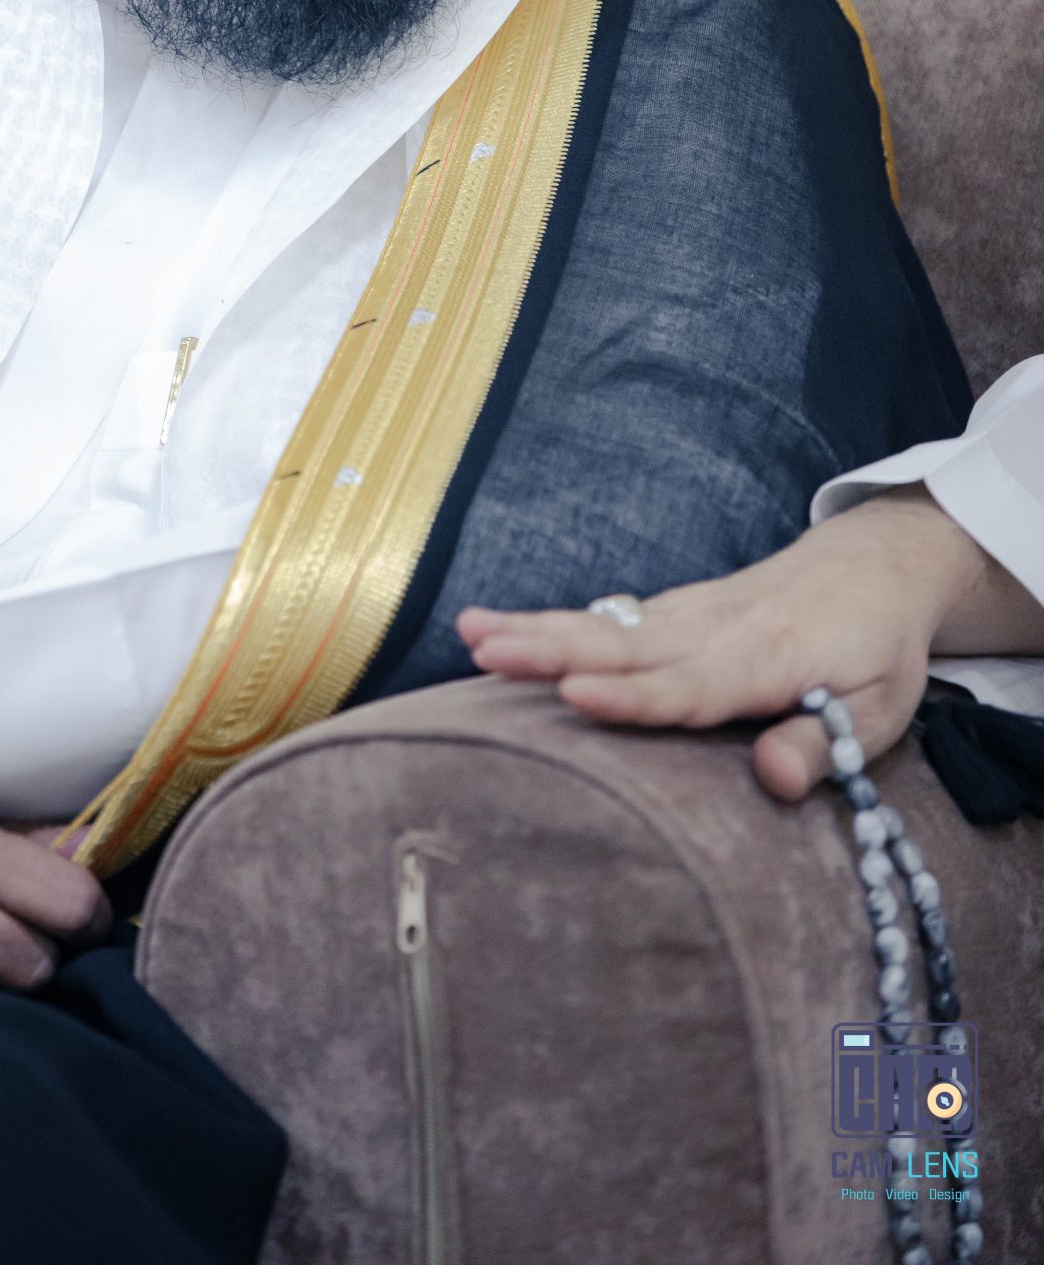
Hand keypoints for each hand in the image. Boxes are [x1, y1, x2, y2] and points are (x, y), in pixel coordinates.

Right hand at [458, 489, 998, 801]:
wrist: (871, 566)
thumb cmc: (876, 649)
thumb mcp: (877, 709)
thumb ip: (820, 743)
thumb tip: (772, 781)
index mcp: (765, 658)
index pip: (688, 685)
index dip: (632, 695)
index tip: (575, 697)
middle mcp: (712, 629)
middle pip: (623, 644)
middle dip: (548, 649)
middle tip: (482, 649)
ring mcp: (685, 615)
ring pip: (601, 625)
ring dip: (532, 629)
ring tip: (469, 632)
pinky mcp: (671, 612)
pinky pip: (604, 621)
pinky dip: (549, 624)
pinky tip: (497, 630)